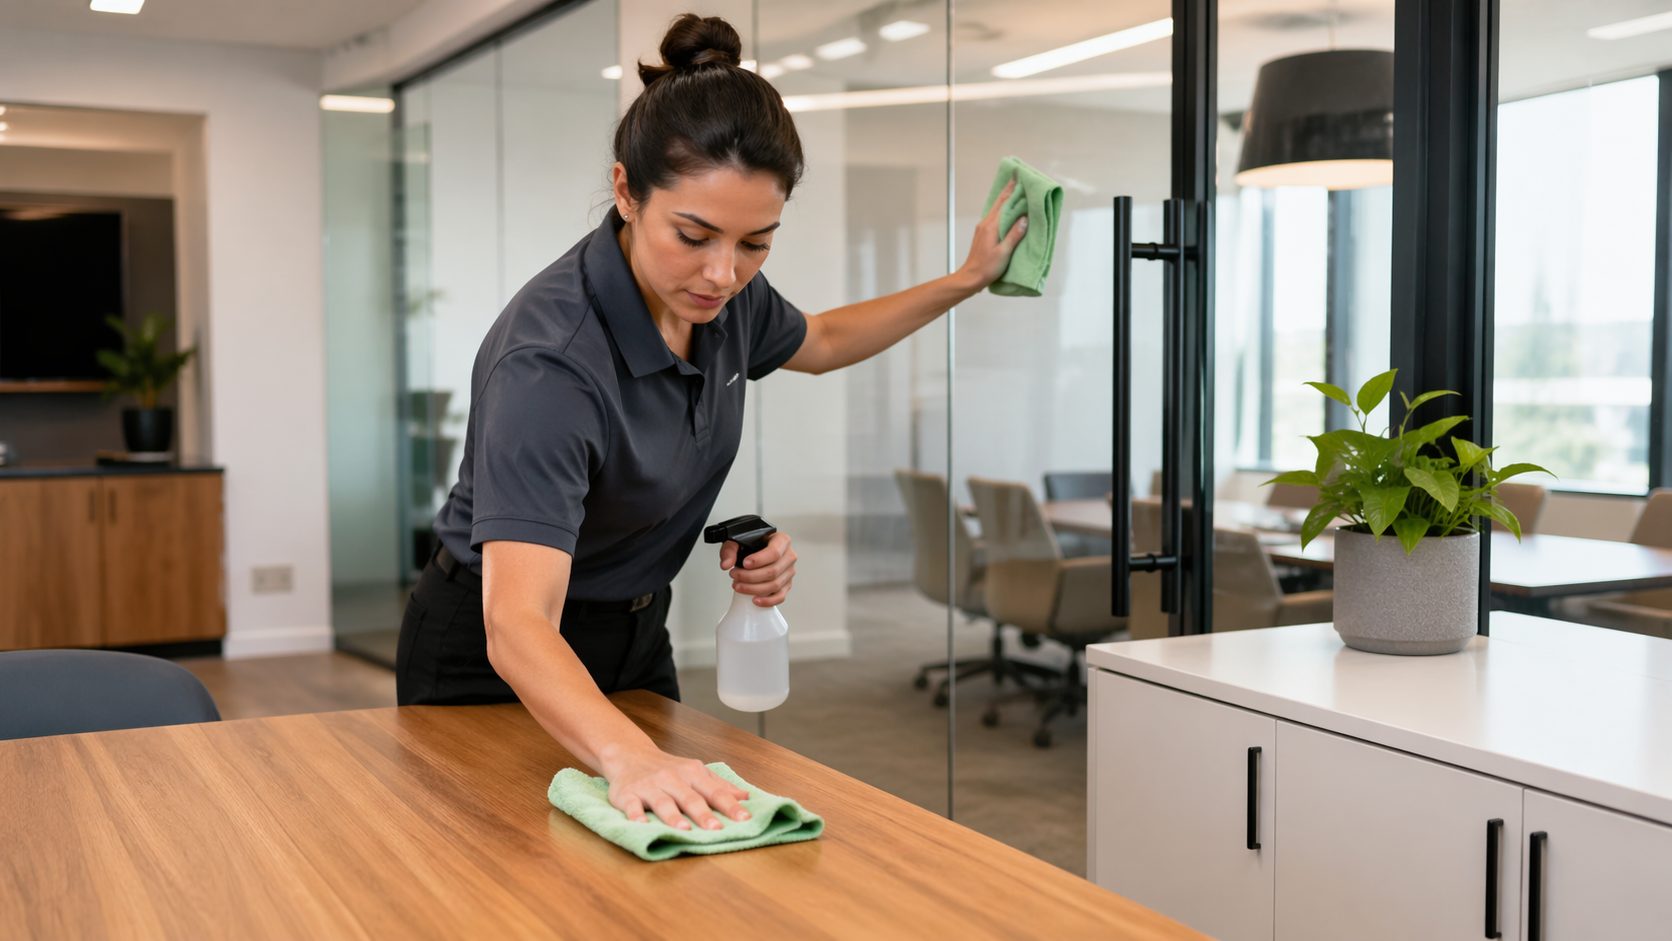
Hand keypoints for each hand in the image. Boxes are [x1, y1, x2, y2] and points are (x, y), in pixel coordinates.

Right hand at [599, 744, 751, 829]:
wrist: (630, 755)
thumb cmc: (668, 769)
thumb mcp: (695, 772)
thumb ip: (719, 786)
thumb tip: (746, 797)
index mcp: (692, 773)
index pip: (714, 791)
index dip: (730, 805)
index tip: (744, 819)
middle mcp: (672, 778)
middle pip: (690, 797)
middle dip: (703, 813)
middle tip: (716, 829)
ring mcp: (649, 786)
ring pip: (663, 802)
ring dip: (673, 816)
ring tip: (684, 829)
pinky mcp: (627, 794)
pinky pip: (631, 805)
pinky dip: (635, 815)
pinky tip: (641, 825)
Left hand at [719, 530, 796, 606]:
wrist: (757, 550)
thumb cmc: (753, 544)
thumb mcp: (738, 541)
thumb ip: (730, 550)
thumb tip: (726, 564)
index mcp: (782, 541)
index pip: (774, 552)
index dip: (759, 560)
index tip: (745, 564)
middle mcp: (789, 556)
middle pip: (773, 571)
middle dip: (750, 577)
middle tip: (735, 575)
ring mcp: (789, 572)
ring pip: (775, 585)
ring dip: (754, 589)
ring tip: (739, 586)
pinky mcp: (786, 585)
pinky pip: (780, 596)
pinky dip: (767, 601)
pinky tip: (755, 600)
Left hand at [956, 176, 1028, 290]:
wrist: (971, 277)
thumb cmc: (986, 268)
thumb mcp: (1004, 252)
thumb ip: (1014, 235)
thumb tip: (1024, 219)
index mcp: (991, 226)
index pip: (1003, 204)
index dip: (1012, 191)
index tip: (1019, 180)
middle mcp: (985, 224)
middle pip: (998, 203)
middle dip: (1008, 191)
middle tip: (1017, 180)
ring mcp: (983, 228)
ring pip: (995, 209)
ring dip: (1005, 199)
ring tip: (1014, 192)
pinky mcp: (983, 234)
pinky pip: (994, 216)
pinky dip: (1002, 210)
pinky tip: (1006, 211)